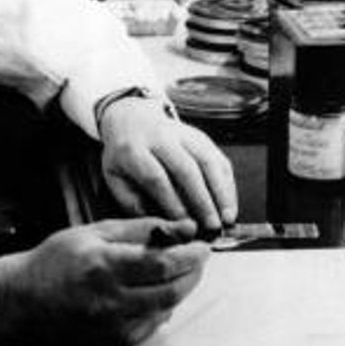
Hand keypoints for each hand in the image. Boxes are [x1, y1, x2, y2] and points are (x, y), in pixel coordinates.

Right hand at [16, 218, 208, 344]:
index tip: (202, 247)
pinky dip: (160, 309)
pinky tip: (153, 295)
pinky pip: (149, 327)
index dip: (191, 256)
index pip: (162, 263)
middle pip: (170, 291)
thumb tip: (182, 227)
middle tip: (198, 261)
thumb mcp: (94, 232)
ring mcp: (110, 327)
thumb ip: (140, 228)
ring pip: (164, 311)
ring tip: (177, 273)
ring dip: (179, 291)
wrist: (23, 301)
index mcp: (104, 265)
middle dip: (193, 275)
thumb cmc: (56, 260)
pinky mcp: (111, 343)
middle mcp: (109, 300)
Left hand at [99, 97, 237, 231]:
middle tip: (212, 227)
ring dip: (221, 191)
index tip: (185, 224)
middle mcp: (160, 138)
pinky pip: (218, 157)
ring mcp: (183, 133)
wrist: (131, 118)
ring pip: (207, 160)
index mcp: (133, 150)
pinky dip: (227, 182)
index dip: (172, 203)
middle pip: (185, 168)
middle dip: (202, 200)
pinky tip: (230, 203)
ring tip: (228, 218)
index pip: (156, 178)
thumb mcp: (115, 178)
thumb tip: (159, 223)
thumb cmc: (123, 157)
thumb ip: (131, 202)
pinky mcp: (200, 136)